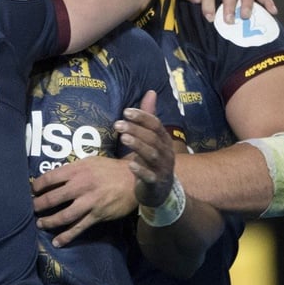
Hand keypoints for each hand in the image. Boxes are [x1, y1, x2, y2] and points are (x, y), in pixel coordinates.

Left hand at [30, 156, 136, 247]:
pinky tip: (57, 242)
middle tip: (31, 209)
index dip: (37, 186)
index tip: (31, 191)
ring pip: (64, 215)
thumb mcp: (89, 162)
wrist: (133, 179)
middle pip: (53, 198)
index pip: (50, 178)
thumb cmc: (109, 169)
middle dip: (38, 205)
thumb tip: (53, 178)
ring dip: (49, 221)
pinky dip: (67, 236)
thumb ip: (72, 169)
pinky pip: (79, 227)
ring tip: (40, 224)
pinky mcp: (97, 215)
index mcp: (77, 170)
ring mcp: (89, 202)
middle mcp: (80, 186)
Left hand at [113, 91, 174, 207]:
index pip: (156, 125)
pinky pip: (150, 177)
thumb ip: (148, 117)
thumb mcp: (152, 139)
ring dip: (138, 145)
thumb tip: (150, 92)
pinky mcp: (155, 184)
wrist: (161, 192)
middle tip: (118, 124)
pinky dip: (141, 170)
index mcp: (164, 141)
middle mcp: (166, 153)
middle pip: (152, 138)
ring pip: (151, 155)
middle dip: (136, 129)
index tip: (126, 112)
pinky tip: (130, 165)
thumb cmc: (153, 161)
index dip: (142, 117)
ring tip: (123, 138)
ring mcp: (162, 169)